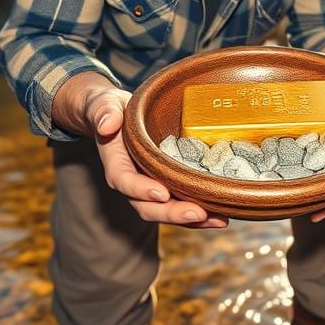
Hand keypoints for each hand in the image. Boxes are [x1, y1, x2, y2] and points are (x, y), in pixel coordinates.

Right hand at [52, 75, 228, 229]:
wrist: (116, 116)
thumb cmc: (110, 108)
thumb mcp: (103, 104)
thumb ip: (103, 112)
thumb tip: (108, 125)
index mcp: (116, 162)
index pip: (124, 180)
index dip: (141, 189)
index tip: (161, 193)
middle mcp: (132, 180)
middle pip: (147, 206)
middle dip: (173, 213)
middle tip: (198, 213)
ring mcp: (149, 186)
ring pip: (166, 211)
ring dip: (192, 219)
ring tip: (218, 220)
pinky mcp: (165, 186)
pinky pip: (179, 204)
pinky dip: (199, 213)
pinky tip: (221, 216)